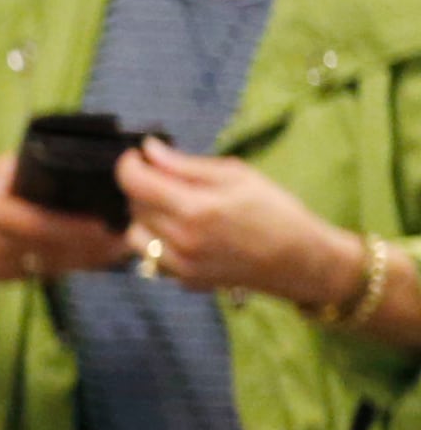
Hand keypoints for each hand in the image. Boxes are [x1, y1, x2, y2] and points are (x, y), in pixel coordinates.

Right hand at [0, 155, 139, 292]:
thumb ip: (27, 168)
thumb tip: (79, 159)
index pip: (34, 220)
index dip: (72, 225)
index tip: (107, 222)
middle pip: (46, 247)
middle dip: (89, 245)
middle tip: (125, 238)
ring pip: (48, 265)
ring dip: (87, 258)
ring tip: (118, 248)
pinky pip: (41, 273)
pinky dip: (70, 266)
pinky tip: (93, 258)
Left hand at [119, 142, 360, 307]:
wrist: (300, 260)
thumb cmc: (276, 212)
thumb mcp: (237, 176)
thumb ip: (186, 165)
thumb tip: (150, 149)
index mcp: (195, 209)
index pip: (135, 183)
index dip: (128, 164)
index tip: (137, 156)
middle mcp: (181, 240)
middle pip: (134, 206)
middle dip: (143, 186)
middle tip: (167, 177)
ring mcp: (180, 265)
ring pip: (135, 234)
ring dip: (145, 216)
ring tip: (175, 207)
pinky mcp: (184, 280)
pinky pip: (151, 256)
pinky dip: (158, 240)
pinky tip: (185, 231)